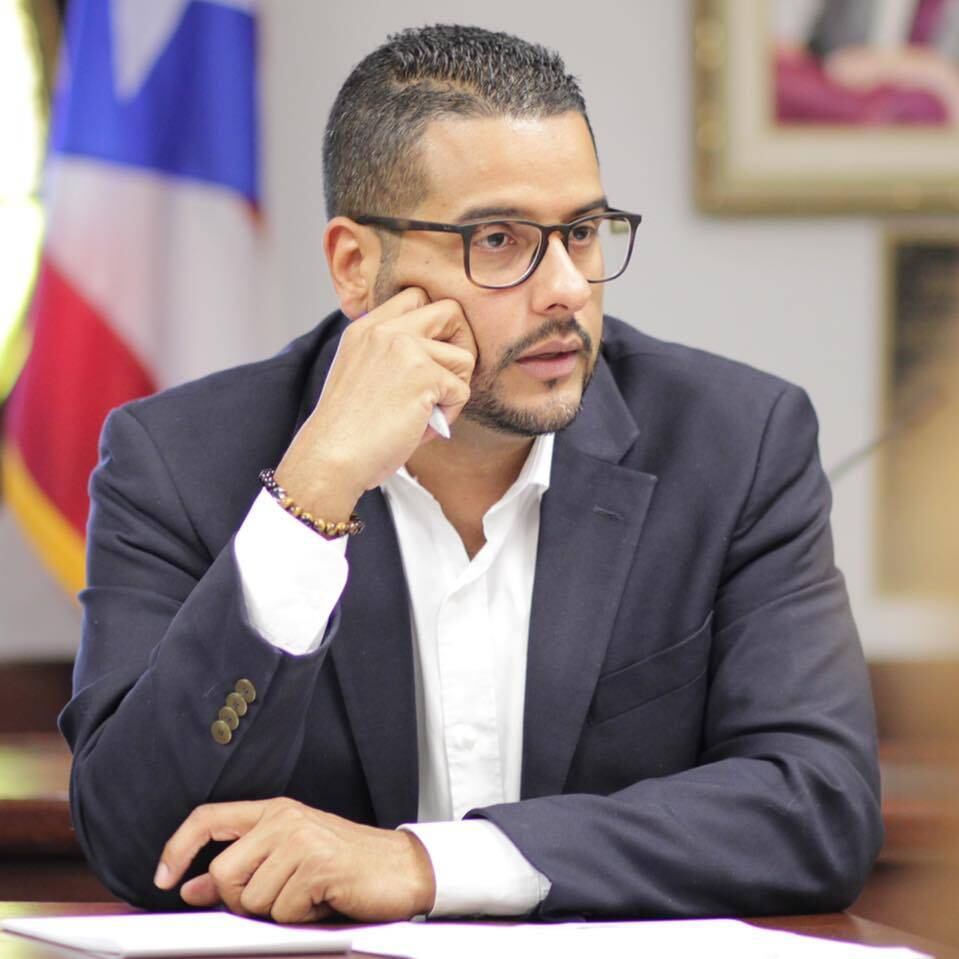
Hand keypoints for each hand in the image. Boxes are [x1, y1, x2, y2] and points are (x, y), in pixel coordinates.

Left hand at [154, 798, 435, 922]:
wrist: (402, 867)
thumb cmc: (348, 864)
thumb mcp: (290, 859)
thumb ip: (243, 867)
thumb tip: (195, 886)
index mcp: (275, 811)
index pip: (209, 817)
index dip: (178, 847)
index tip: (164, 878)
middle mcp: (285, 818)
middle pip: (225, 873)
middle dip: (244, 900)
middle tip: (284, 896)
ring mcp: (301, 839)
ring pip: (251, 900)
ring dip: (278, 912)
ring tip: (310, 897)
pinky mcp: (317, 865)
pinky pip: (282, 911)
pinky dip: (301, 918)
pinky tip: (324, 901)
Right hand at [274, 288, 475, 520]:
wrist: (331, 457)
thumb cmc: (347, 431)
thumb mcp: (360, 373)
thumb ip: (390, 355)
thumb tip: (440, 356)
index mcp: (366, 328)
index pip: (416, 297)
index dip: (436, 326)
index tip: (432, 357)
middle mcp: (385, 330)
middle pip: (450, 311)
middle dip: (461, 344)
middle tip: (448, 378)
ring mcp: (406, 349)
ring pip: (464, 357)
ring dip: (455, 389)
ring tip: (429, 414)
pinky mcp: (425, 375)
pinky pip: (461, 391)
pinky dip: (450, 414)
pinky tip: (422, 427)